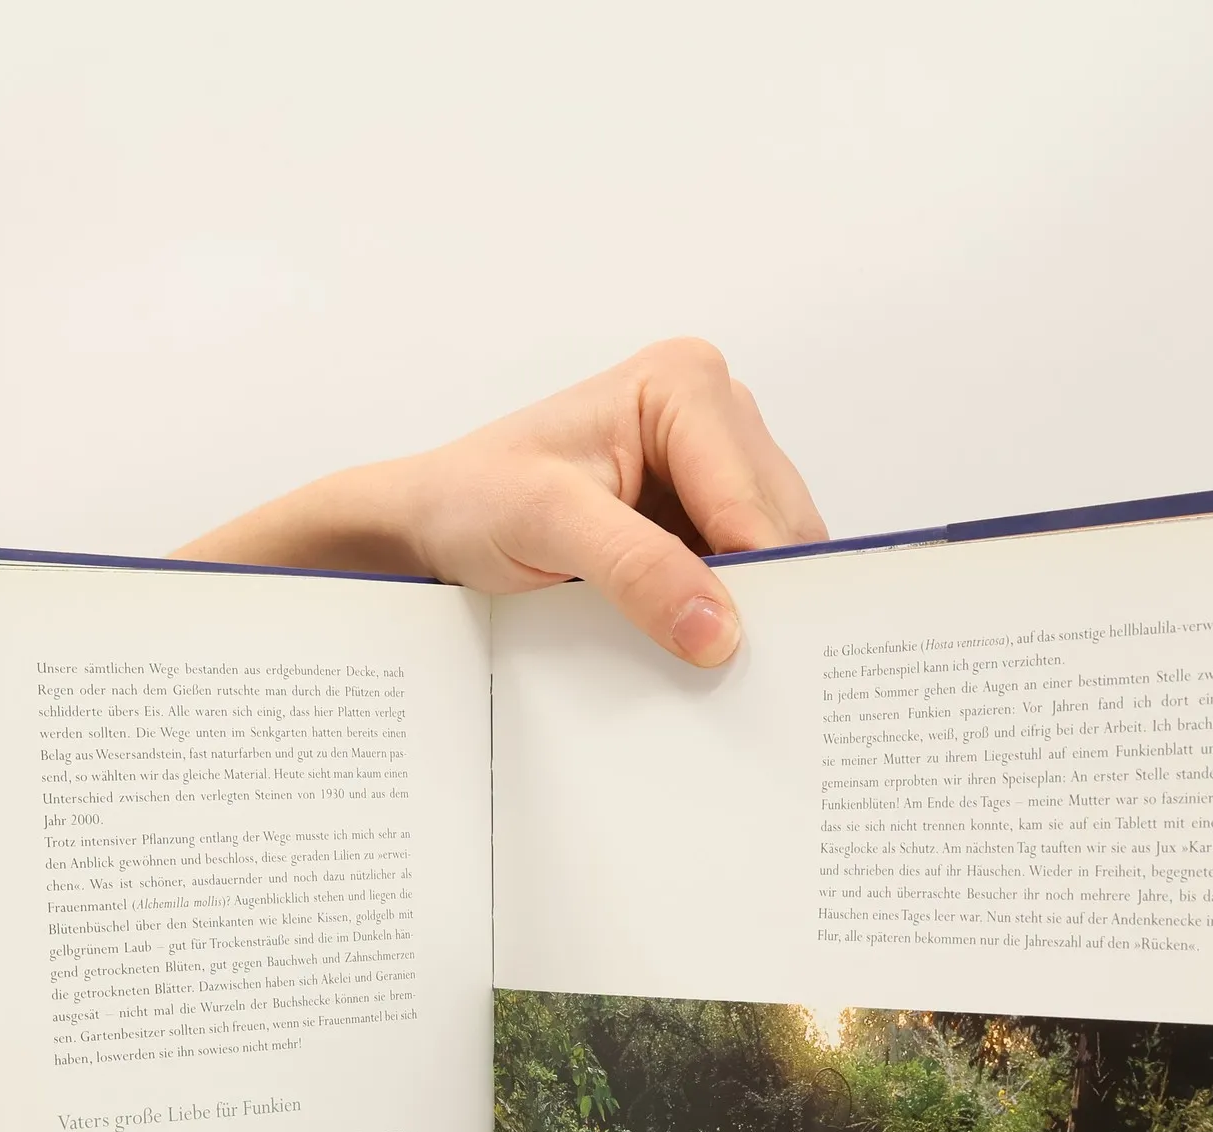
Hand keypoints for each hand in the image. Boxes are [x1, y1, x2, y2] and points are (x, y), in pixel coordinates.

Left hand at [175, 338, 826, 666]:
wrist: (434, 521)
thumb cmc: (474, 499)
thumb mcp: (547, 525)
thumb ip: (637, 569)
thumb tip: (719, 628)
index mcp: (685, 385)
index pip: (753, 501)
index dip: (755, 579)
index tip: (746, 652)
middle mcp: (714, 413)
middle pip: (778, 527)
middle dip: (757, 594)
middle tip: (728, 664)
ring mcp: (714, 465)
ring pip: (772, 554)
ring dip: (745, 606)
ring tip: (702, 650)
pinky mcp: (703, 512)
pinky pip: (745, 570)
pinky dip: (728, 608)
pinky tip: (694, 634)